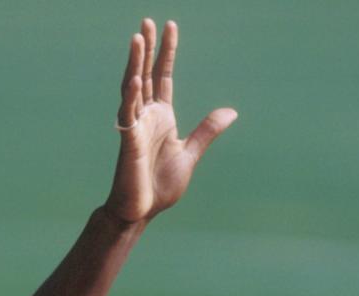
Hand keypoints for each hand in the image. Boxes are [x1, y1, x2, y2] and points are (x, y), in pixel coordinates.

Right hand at [104, 19, 236, 223]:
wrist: (141, 212)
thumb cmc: (160, 186)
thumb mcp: (190, 154)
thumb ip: (206, 131)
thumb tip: (231, 111)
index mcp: (161, 117)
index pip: (162, 77)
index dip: (166, 52)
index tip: (170, 26)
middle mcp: (146, 117)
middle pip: (145, 74)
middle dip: (147, 48)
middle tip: (147, 21)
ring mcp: (135, 127)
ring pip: (133, 88)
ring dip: (135, 63)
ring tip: (138, 37)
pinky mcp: (128, 142)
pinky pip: (128, 115)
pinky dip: (131, 96)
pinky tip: (135, 78)